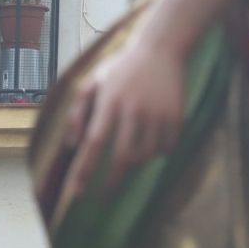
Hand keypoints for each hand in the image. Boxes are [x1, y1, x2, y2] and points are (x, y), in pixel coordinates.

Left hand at [57, 39, 183, 216]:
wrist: (161, 49)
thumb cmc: (121, 68)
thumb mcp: (93, 81)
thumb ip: (77, 111)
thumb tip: (72, 145)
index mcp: (110, 100)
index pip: (94, 142)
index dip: (85, 170)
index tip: (77, 193)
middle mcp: (134, 108)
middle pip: (122, 157)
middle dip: (111, 183)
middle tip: (103, 198)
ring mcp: (157, 113)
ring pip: (145, 156)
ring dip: (133, 166)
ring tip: (127, 161)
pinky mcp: (176, 117)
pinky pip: (166, 149)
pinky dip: (156, 154)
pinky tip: (149, 145)